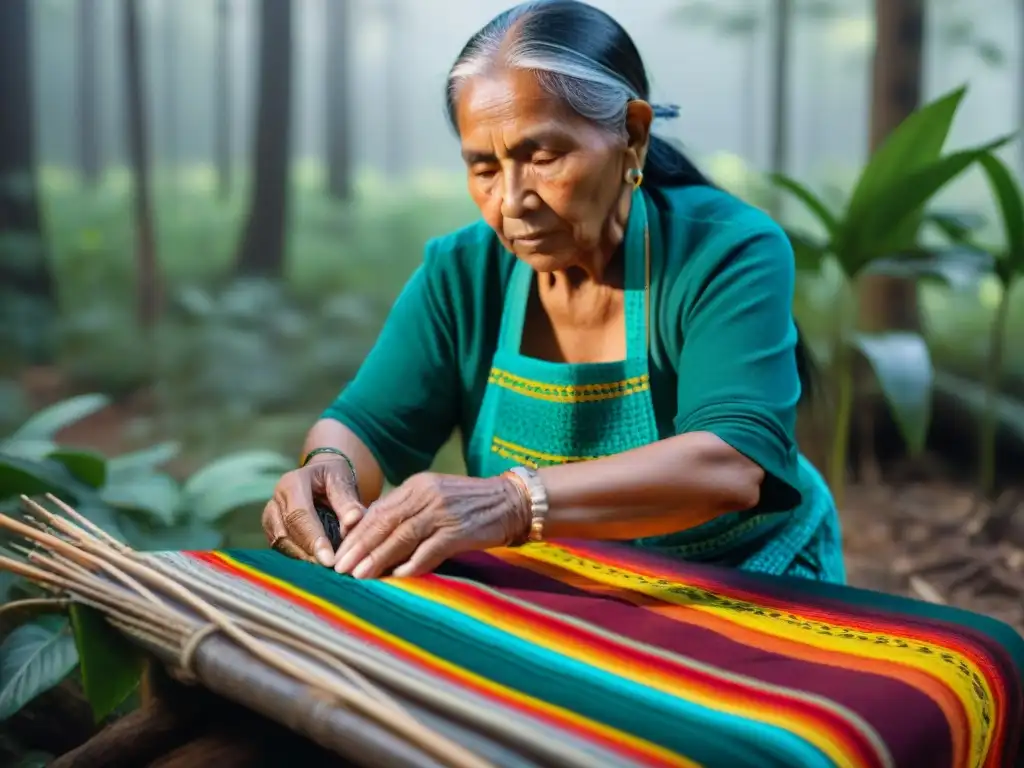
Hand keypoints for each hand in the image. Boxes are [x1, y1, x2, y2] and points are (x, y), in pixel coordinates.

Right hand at [262, 456, 366, 565]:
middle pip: (286, 534)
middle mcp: (275, 501)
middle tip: (330, 570)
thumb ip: (347, 501)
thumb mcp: (342, 479)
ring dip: (302, 559)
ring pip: (281, 545)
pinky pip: (282, 549)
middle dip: (308, 554)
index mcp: (291, 484)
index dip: (313, 539)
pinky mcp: (271, 532)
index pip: (299, 515)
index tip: (330, 560)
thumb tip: (353, 521)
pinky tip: (316, 568)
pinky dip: (299, 558)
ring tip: (325, 572)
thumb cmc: (332, 476)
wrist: (319, 475)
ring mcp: (270, 518)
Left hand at [333, 472, 529, 578]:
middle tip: (339, 568)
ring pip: (401, 537)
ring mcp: (442, 513)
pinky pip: (430, 550)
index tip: (338, 552)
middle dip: (359, 547)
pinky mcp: (459, 531)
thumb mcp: (434, 497)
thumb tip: (374, 533)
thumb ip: (407, 511)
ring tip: (359, 576)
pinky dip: (412, 564)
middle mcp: (426, 496)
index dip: (356, 533)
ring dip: (378, 558)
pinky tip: (397, 577)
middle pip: (384, 523)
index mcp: (416, 486)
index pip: (378, 510)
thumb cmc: (469, 503)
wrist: (511, 501)